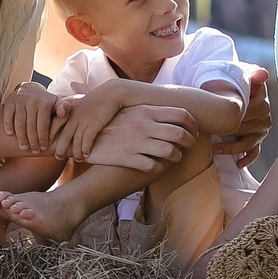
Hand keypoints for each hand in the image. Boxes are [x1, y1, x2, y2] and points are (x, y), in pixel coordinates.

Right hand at [1, 80, 61, 153]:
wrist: (30, 89)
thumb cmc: (46, 102)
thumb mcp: (57, 103)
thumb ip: (64, 108)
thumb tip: (63, 113)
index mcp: (45, 103)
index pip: (43, 126)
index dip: (43, 139)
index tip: (43, 148)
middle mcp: (32, 101)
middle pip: (31, 126)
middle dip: (33, 141)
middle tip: (34, 151)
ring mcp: (20, 101)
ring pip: (19, 123)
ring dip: (21, 137)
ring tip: (24, 147)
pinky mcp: (9, 101)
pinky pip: (7, 116)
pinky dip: (8, 125)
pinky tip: (10, 134)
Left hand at [54, 88, 128, 162]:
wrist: (111, 93)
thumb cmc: (95, 101)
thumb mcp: (80, 105)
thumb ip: (72, 114)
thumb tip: (66, 126)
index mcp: (68, 111)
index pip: (54, 124)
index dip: (49, 136)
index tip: (47, 145)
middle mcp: (74, 116)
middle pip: (63, 136)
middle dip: (60, 148)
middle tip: (58, 157)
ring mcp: (84, 120)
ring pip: (76, 141)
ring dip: (76, 152)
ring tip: (77, 159)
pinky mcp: (94, 124)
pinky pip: (87, 140)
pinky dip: (85, 149)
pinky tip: (86, 154)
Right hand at [82, 103, 196, 172]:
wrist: (83, 139)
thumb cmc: (109, 127)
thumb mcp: (128, 113)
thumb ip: (147, 113)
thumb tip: (168, 113)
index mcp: (145, 111)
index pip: (180, 114)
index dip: (192, 124)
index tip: (194, 130)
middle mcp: (144, 125)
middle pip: (180, 134)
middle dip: (190, 142)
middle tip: (190, 146)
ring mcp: (137, 142)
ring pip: (171, 151)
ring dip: (177, 157)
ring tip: (176, 158)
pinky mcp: (128, 158)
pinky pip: (154, 165)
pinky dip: (160, 167)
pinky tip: (159, 166)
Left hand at [216, 67, 272, 165]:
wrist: (233, 92)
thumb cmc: (237, 84)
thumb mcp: (244, 76)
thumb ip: (253, 74)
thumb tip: (263, 74)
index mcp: (263, 103)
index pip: (256, 110)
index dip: (241, 113)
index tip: (223, 114)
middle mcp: (264, 119)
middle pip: (249, 128)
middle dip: (231, 131)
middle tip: (213, 132)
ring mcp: (260, 132)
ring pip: (248, 143)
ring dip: (232, 148)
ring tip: (216, 149)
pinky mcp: (255, 141)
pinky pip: (254, 152)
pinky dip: (247, 159)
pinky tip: (238, 164)